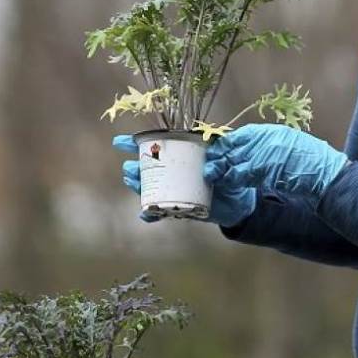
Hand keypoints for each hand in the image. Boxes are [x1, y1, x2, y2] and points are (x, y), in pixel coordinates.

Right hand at [112, 134, 256, 226]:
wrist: (238, 201)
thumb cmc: (229, 173)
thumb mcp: (225, 160)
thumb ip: (219, 156)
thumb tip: (211, 160)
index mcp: (179, 156)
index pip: (154, 147)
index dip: (134, 144)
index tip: (119, 142)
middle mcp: (172, 174)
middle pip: (145, 170)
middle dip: (134, 168)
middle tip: (130, 168)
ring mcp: (173, 191)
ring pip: (149, 189)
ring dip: (139, 187)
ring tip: (134, 182)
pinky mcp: (179, 208)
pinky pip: (160, 213)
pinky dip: (151, 214)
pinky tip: (145, 213)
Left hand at [207, 124, 349, 209]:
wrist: (324, 173)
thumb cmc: (308, 160)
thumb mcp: (287, 144)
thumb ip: (267, 145)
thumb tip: (245, 149)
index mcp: (271, 132)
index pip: (241, 135)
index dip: (226, 142)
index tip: (215, 148)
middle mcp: (266, 140)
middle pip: (235, 148)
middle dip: (220, 157)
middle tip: (208, 164)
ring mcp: (266, 154)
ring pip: (236, 162)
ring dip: (223, 170)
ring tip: (212, 175)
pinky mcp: (266, 170)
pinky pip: (244, 175)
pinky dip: (234, 179)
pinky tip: (228, 183)